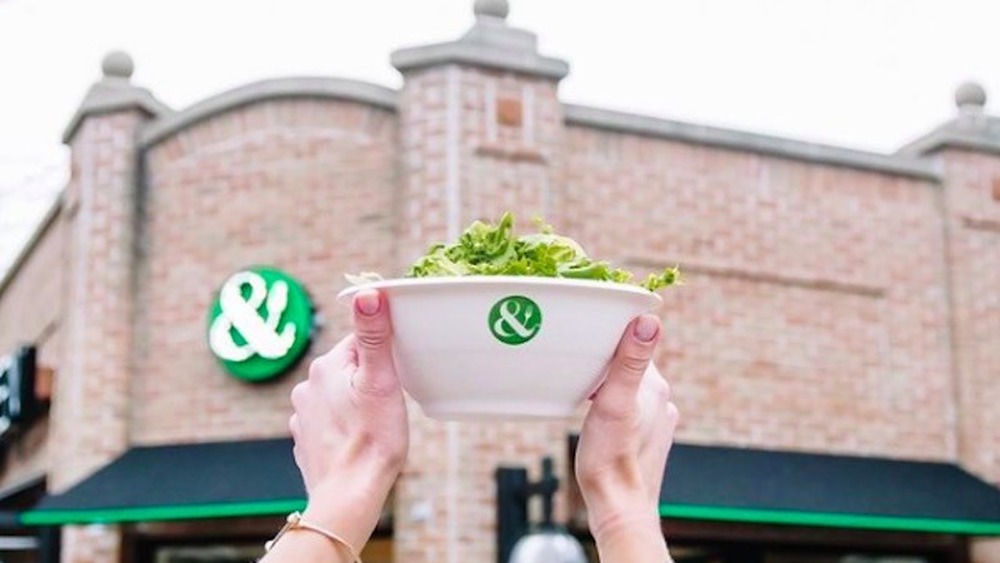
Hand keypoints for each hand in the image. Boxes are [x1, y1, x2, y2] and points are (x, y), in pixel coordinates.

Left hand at [288, 289, 408, 551]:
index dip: (385, 353)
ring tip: (375, 423)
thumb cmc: (372, 440)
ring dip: (355, 402)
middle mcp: (307, 386)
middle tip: (390, 401)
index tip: (398, 370)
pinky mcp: (305, 439)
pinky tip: (358, 439)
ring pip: (338, 395)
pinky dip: (343, 426)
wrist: (348, 495)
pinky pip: (329, 421)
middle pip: (349, 367)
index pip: (361, 341)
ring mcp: (302, 415)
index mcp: (326, 366)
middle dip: (369, 378)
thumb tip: (369, 294)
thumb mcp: (382, 381)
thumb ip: (373, 335)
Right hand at [575, 314, 678, 560]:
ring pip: (628, 385)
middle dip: (605, 359)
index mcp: (655, 386)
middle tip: (575, 359)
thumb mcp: (614, 403)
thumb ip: (630, 362)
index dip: (608, 334)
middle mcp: (662, 400)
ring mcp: (657, 420)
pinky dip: (610, 402)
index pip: (633, 343)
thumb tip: (648, 320)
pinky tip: (594, 412)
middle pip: (629, 363)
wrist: (618, 508)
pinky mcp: (646, 437)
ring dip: (606, 382)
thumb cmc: (610, 460)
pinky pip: (628, 406)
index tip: (584, 330)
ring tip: (581, 387)